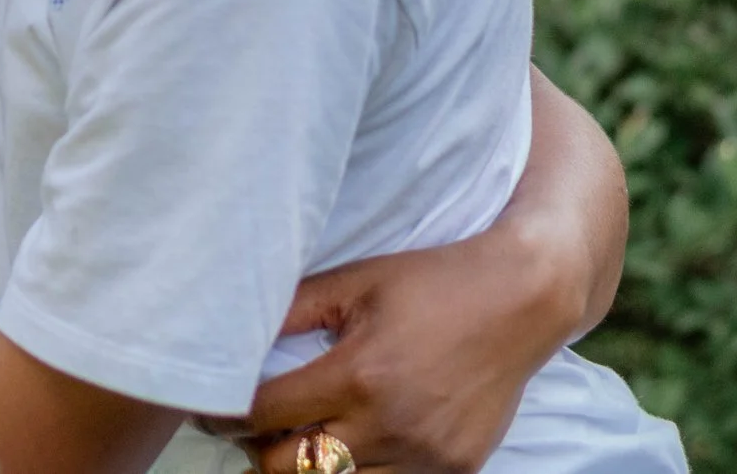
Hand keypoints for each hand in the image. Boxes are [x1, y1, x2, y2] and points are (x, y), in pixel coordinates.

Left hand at [220, 215, 588, 473]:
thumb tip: (232, 331)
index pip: (265, 416)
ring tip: (305, 434)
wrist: (523, 298)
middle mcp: (390, 424)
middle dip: (263, 450)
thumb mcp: (357, 281)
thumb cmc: (435, 281)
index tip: (214, 410)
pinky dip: (364, 470)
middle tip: (257, 426)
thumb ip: (293, 309)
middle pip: (291, 470)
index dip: (227, 415)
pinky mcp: (453, 470)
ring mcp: (425, 456)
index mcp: (359, 374)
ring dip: (312, 466)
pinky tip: (356, 441)